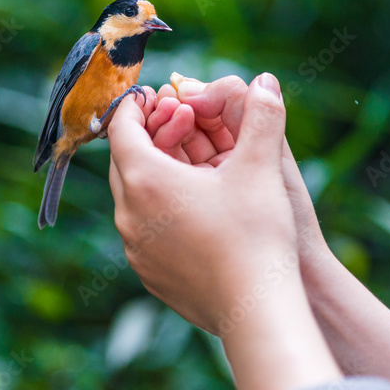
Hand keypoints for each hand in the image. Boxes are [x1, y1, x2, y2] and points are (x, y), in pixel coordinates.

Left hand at [108, 73, 341, 389]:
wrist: (256, 310)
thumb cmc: (255, 235)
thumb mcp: (261, 167)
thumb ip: (262, 116)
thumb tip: (266, 79)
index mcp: (145, 180)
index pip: (122, 128)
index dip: (139, 106)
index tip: (158, 96)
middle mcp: (129, 215)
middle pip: (124, 162)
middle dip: (149, 137)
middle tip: (179, 124)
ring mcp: (136, 250)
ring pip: (133, 198)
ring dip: (154, 174)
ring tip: (189, 166)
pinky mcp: (150, 275)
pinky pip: (144, 231)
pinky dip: (160, 210)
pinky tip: (194, 210)